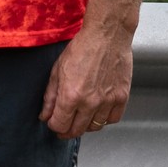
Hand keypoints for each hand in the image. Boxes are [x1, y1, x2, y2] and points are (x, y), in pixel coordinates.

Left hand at [42, 21, 133, 139]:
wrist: (107, 36)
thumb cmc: (82, 48)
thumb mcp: (58, 70)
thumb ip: (50, 97)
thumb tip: (45, 115)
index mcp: (71, 96)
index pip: (59, 125)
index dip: (54, 125)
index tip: (53, 122)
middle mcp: (90, 102)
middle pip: (77, 130)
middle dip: (67, 130)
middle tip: (65, 125)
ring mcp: (108, 101)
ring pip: (95, 127)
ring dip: (85, 125)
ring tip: (81, 117)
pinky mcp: (122, 97)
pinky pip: (113, 119)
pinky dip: (104, 119)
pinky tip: (98, 111)